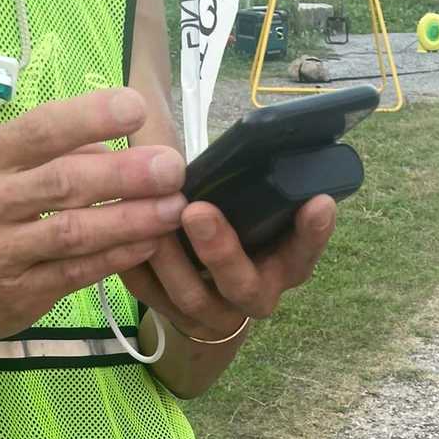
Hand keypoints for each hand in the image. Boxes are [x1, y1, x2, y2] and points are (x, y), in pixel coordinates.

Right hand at [0, 88, 187, 362]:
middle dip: (125, 172)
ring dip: (130, 218)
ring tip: (173, 207)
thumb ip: (40, 156)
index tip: (136, 108)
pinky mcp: (21, 292)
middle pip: (65, 180)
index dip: (90, 117)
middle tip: (171, 166)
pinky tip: (150, 244)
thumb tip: (108, 142)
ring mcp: (3, 250)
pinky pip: (78, 271)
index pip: (40, 129)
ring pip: (76, 230)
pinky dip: (117, 257)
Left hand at [120, 195, 336, 343]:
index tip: (318, 201)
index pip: (304, 253)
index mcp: (284, 266)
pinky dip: (136, 267)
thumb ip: (250, 177)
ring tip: (146, 217)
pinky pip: (152, 298)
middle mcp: (255, 295)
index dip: (313, 233)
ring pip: (191, 296)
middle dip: (221, 250)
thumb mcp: (251, 207)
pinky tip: (119, 235)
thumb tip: (222, 119)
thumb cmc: (236, 228)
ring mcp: (215, 314)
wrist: (206, 290)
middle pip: (244, 285)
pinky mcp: (176, 319)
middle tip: (196, 211)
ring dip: (168, 257)